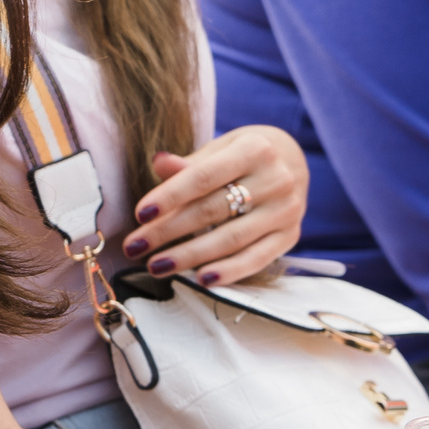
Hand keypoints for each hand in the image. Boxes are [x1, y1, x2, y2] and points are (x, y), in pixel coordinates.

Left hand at [122, 125, 308, 285]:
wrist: (294, 160)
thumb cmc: (244, 154)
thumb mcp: (220, 148)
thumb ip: (190, 163)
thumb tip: (158, 164)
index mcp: (254, 149)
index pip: (204, 177)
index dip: (170, 196)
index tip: (140, 215)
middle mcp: (275, 179)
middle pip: (213, 211)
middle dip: (168, 232)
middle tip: (135, 248)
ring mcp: (285, 210)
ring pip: (231, 239)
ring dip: (190, 256)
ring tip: (156, 266)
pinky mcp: (290, 236)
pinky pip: (257, 259)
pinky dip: (229, 272)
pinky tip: (201, 280)